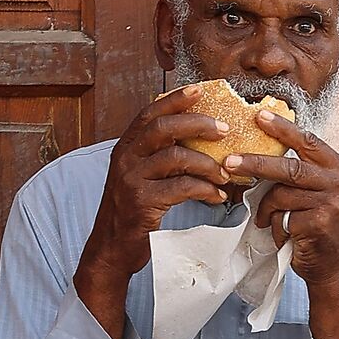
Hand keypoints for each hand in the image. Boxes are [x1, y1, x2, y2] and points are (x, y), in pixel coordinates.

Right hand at [74, 88, 231, 338]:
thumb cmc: (133, 211)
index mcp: (125, 147)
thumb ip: (159, 156)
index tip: (200, 90)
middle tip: (225, 130)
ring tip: (226, 173)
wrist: (112, 248)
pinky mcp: (142, 203)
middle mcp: (124, 158)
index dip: (174, 99)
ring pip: (176, 158)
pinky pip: (182, 188)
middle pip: (163, 128)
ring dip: (208, 164)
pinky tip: (218, 197)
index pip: (150, 113)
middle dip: (197, 124)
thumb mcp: (142, 176)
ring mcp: (131, 180)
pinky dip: (205, 190)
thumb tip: (200, 138)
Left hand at [224, 110, 338, 338]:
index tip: (258, 116)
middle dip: (255, 163)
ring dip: (266, 210)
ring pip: (281, 194)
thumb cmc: (320, 231)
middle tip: (229, 163)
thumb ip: (300, 175)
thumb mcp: (318, 195)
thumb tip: (260, 156)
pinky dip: (276, 228)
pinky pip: (282, 217)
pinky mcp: (319, 222)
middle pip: (289, 166)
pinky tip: (284, 237)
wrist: (336, 270)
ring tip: (264, 221)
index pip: (307, 140)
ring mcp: (331, 202)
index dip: (282, 128)